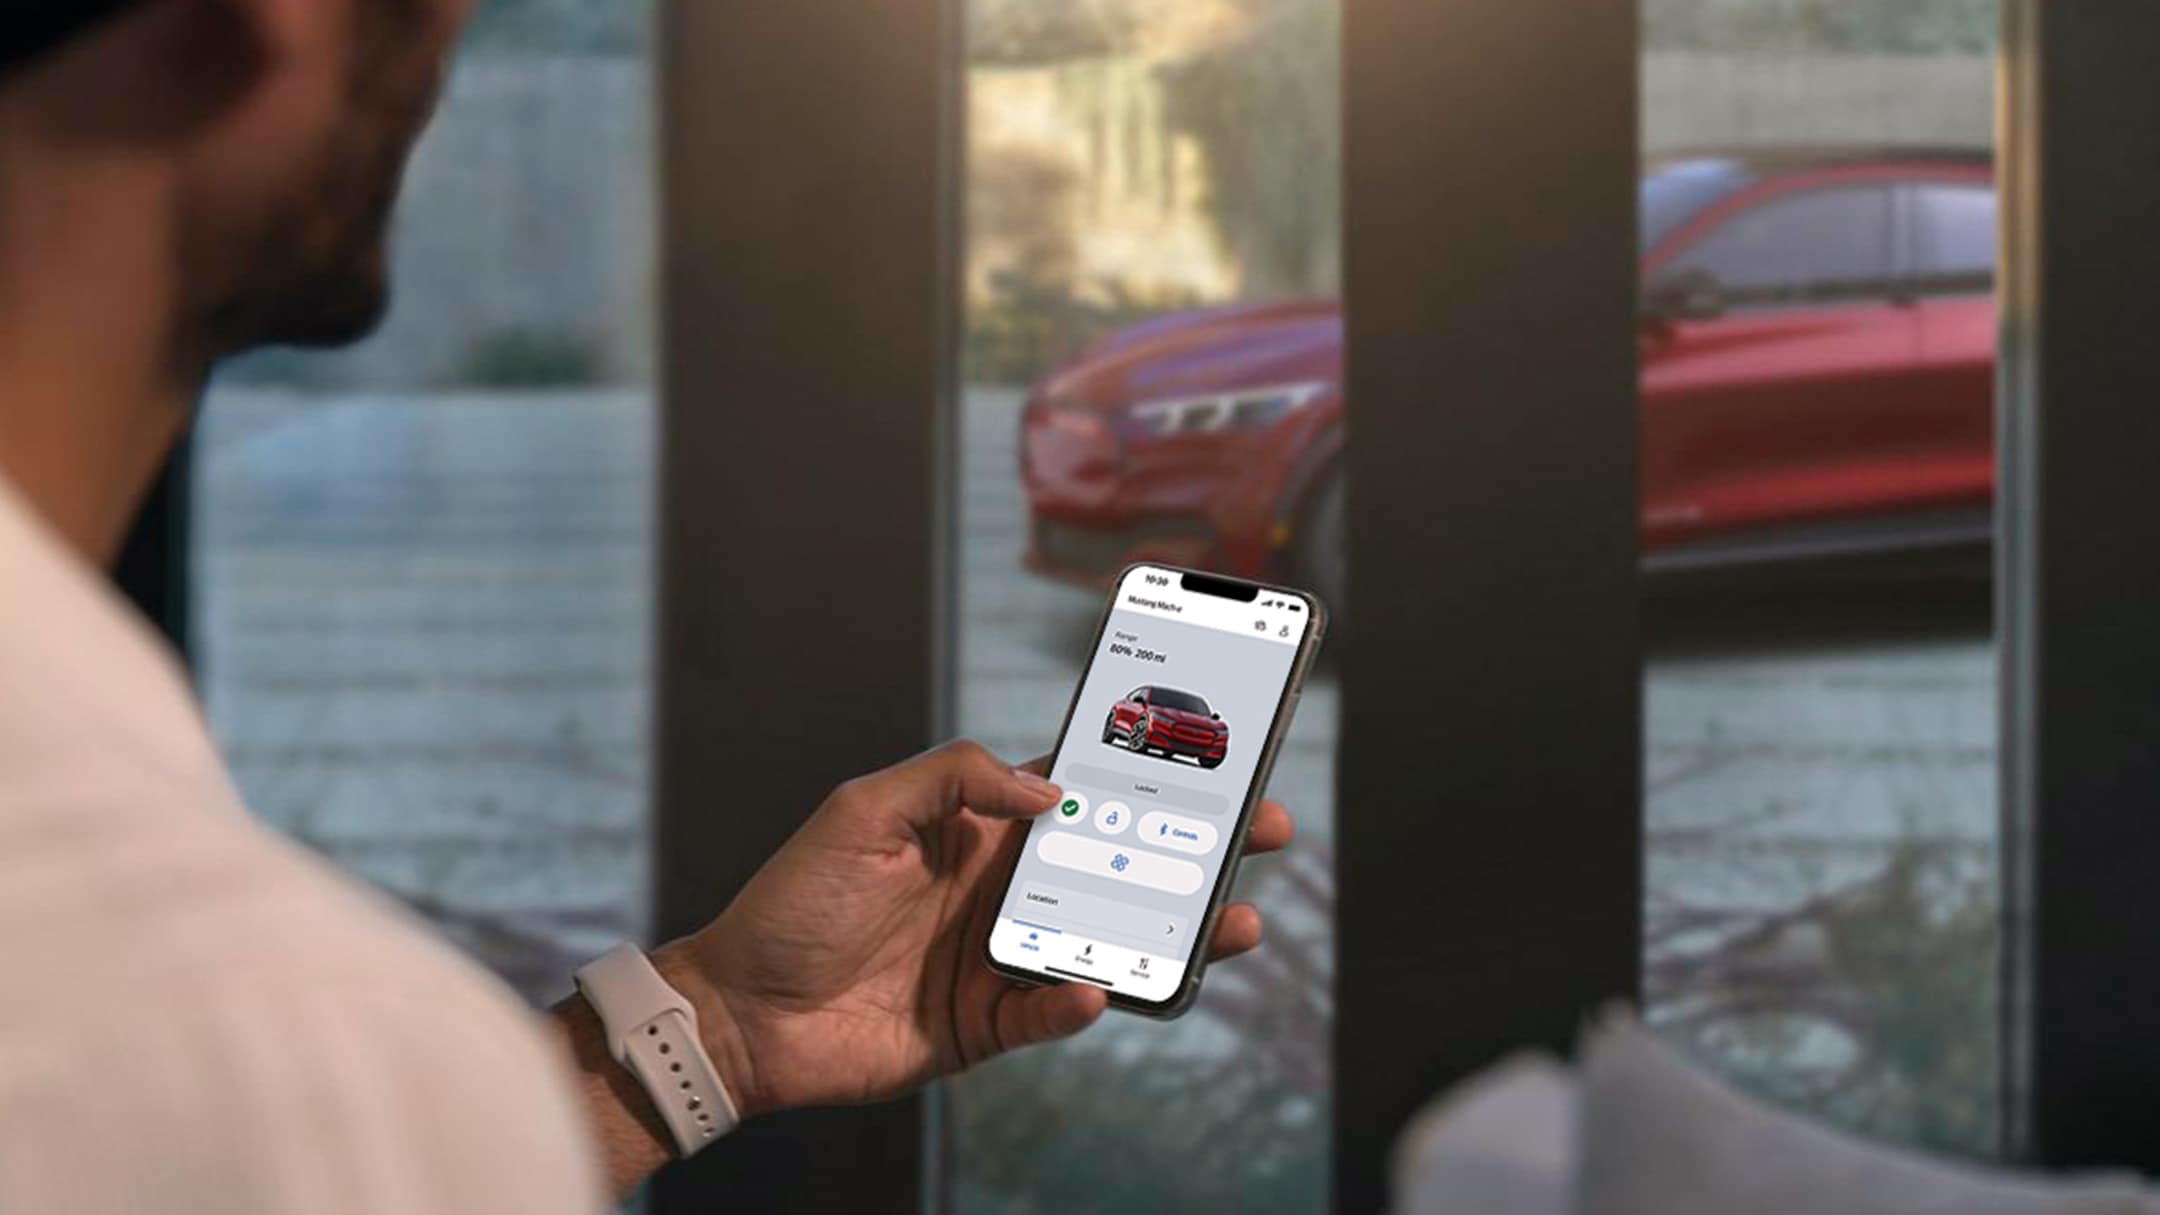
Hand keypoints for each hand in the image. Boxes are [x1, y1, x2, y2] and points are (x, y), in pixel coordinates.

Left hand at [653, 739, 1293, 1117]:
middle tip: (1260, 835)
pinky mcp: (988, 1024)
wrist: (741, 1012)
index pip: (1077, 794)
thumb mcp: (862, 811)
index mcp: (977, 830)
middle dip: (1191, 850)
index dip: (1141, 777)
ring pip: (1107, 942)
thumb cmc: (791, 903)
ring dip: (1170, 932)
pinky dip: (1080, 1003)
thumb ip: (956, 779)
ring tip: (1230, 923)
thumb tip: (1049, 790)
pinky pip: (1052, 1012)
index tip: (1206, 759)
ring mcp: (999, 958)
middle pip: (1117, 866)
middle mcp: (1000, 890)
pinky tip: (1096, 989)